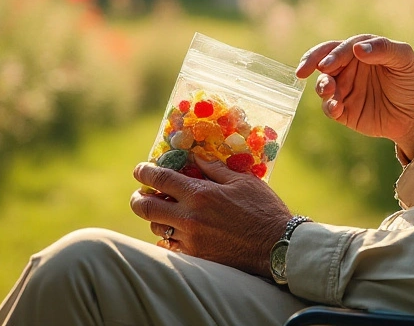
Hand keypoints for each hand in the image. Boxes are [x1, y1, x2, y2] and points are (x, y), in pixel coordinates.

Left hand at [129, 160, 291, 275]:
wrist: (276, 246)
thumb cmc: (263, 209)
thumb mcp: (242, 181)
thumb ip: (215, 168)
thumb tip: (196, 157)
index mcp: (200, 194)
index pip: (160, 180)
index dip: (145, 172)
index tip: (140, 170)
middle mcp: (189, 218)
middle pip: (147, 208)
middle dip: (138, 198)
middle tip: (140, 193)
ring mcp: (191, 240)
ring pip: (157, 227)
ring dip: (155, 217)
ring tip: (161, 210)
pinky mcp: (196, 256)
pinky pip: (170, 245)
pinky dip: (168, 236)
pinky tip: (174, 230)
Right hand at [296, 35, 413, 158]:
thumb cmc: (412, 82)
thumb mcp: (404, 60)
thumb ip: (383, 49)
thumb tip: (357, 48)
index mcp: (360, 51)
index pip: (339, 48)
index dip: (331, 55)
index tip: (327, 65)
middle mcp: (348, 68)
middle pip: (322, 61)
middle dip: (310, 63)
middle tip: (302, 71)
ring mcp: (344, 89)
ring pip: (323, 84)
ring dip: (322, 86)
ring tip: (330, 92)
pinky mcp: (344, 110)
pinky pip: (329, 107)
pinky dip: (329, 107)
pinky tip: (336, 109)